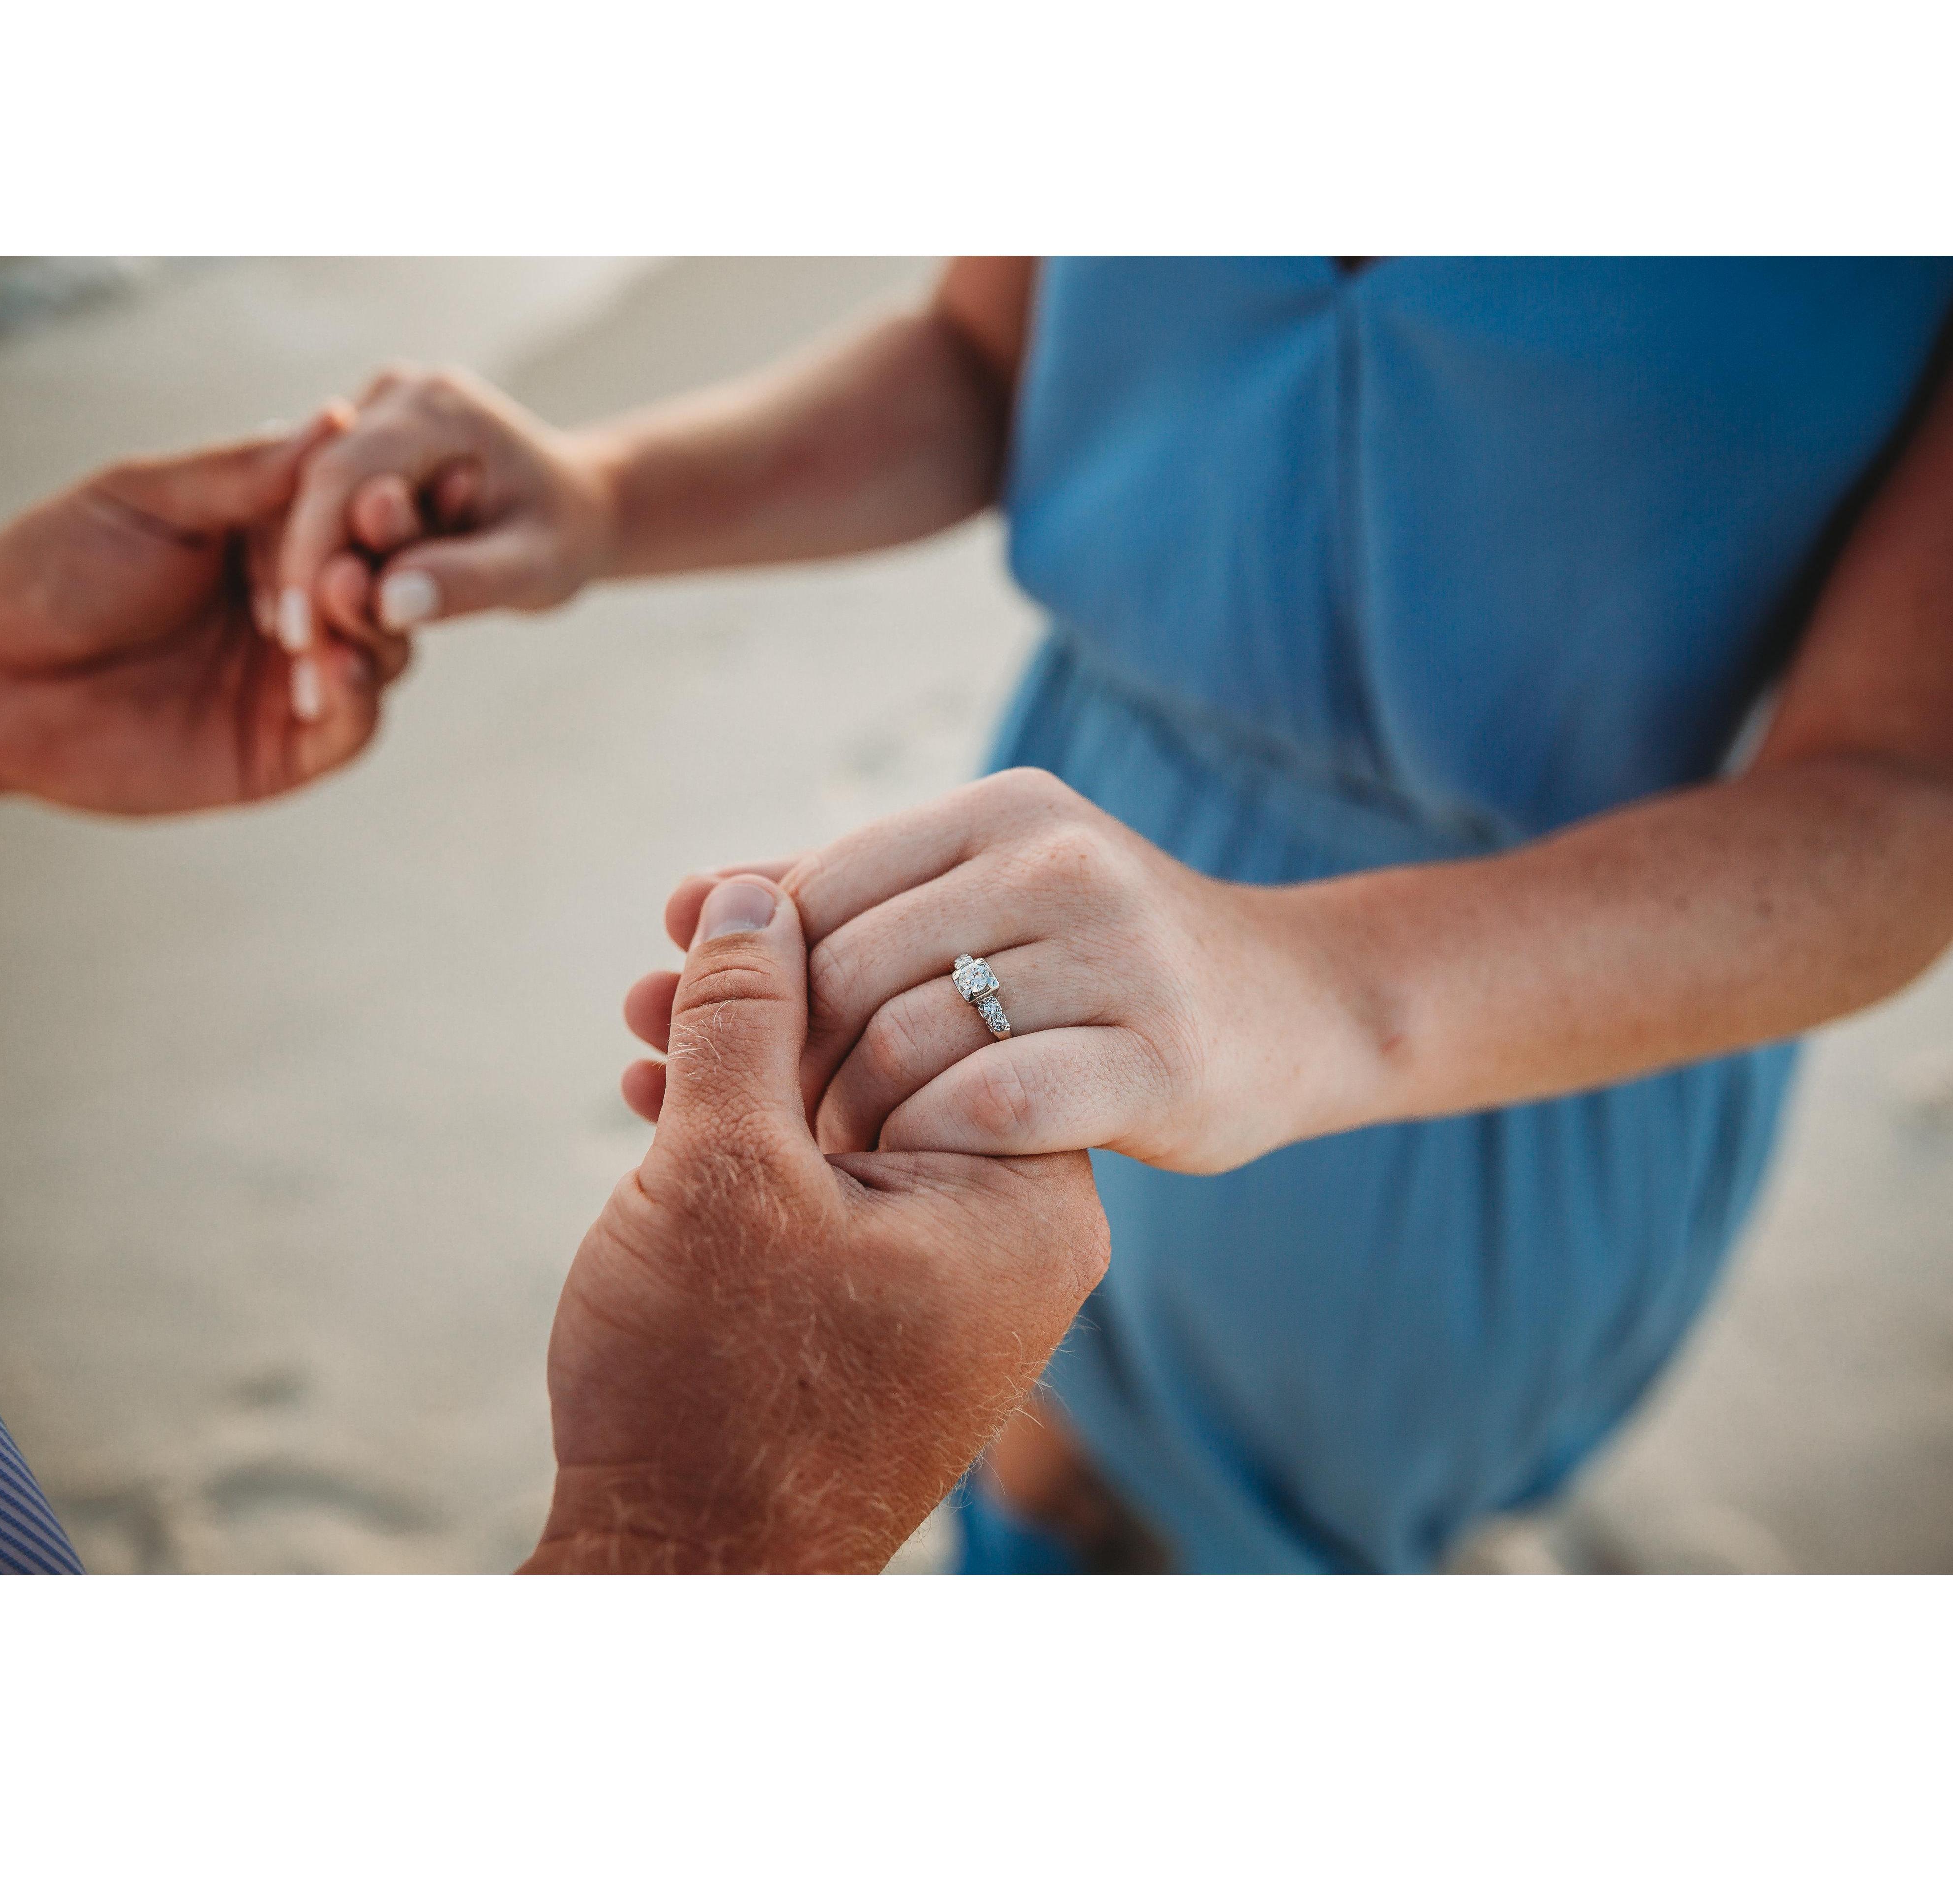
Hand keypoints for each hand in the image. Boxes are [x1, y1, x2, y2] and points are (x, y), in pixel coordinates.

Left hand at [0, 414, 409, 813]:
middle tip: (374, 546)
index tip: (392, 488)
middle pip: (385, 582)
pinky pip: (353, 726)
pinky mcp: (290, 749)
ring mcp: (298, 678)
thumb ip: (244, 472)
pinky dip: (360, 697)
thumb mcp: (147, 500)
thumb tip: (337, 421)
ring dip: (375, 624)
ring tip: (344, 600)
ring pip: (384, 650)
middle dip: (390, 563)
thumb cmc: (52, 572)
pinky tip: (338, 669)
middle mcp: (298, 604)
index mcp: (270, 536)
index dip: (378, 504)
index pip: (355, 514)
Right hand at [268, 365, 618, 652]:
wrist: (576, 506)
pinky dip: (319, 561)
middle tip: (295, 657)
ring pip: (308, 495)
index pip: (344, 476)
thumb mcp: (536, 568)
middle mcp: (396, 395)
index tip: (300, 635)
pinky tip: (315, 623)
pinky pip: (321, 503)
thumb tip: (387, 604)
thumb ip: (468, 581)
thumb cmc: (566, 538)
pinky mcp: (362, 440)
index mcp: (438, 408)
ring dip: (303, 573)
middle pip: (317, 485)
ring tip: (304, 654)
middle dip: (303, 573)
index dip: (313, 557)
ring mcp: (374, 411)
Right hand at [524, 872, 1109, 1572]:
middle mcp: (1014, 1235)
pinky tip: (659, 1098)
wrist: (683, 1580)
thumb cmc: (711, 1387)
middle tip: (665, 952)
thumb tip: (759, 893)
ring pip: (849, 1120)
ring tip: (637, 1020)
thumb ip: (749, 1017)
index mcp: (1023, 1197)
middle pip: (895, 1054)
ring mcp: (954, 1277)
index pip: (947, 1007)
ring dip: (741, 1068)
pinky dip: (752, 1147)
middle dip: (766, 1004)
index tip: (715, 907)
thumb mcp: (722, 1170)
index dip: (820, 943)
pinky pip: (832, 1187)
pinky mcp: (891, 1307)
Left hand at [642, 770, 1369, 1173]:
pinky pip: (996, 1101)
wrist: (1297, 1007)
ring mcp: (1118, 955)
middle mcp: (1060, 862)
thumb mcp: (982, 900)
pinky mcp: (1160, 1055)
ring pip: (910, 1038)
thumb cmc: (1103, 964)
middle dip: (781, 1061)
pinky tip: (921, 1169)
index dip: (749, 979)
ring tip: (835, 1161)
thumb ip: (840, 896)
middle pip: (848, 966)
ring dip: (847, 1118)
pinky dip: (932, 1145)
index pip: (820, 888)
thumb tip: (683, 903)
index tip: (709, 1048)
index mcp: (1004, 811)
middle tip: (760, 1132)